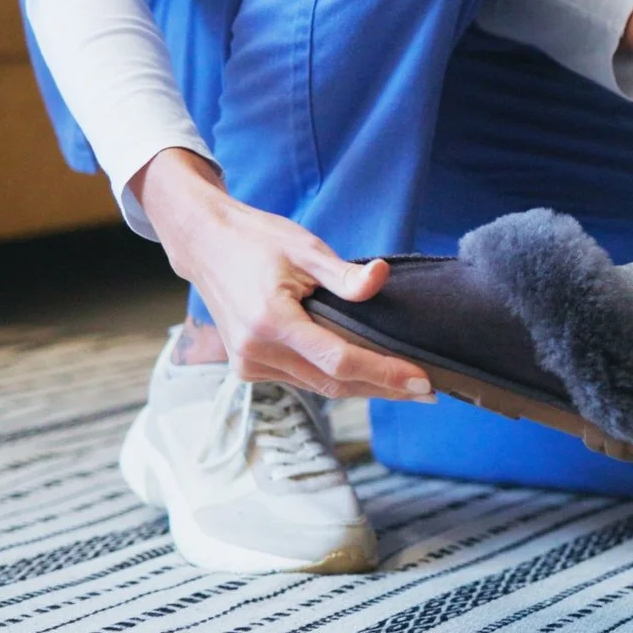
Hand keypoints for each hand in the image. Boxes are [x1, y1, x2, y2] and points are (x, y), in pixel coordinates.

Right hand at [132, 149, 433, 400]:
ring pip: (319, 388)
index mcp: (271, 323)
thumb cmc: (256, 241)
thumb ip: (344, 275)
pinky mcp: (247, 368)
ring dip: (362, 388)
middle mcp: (256, 352)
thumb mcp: (305, 248)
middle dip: (383, 389)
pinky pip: (302, 381)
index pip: (341, 362)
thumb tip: (381, 277)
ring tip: (405, 387)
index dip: (385, 374)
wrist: (205, 244)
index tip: (423, 382)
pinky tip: (365, 376)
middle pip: (334, 384)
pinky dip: (334, 380)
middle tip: (428, 392)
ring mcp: (248, 365)